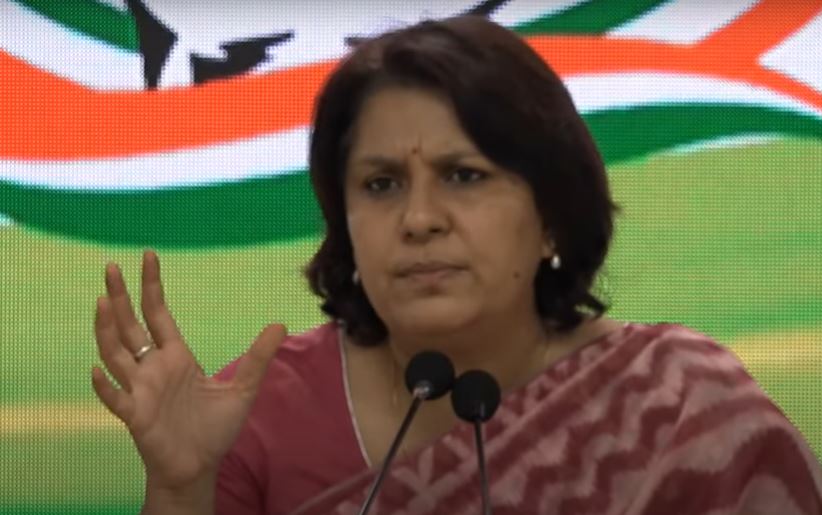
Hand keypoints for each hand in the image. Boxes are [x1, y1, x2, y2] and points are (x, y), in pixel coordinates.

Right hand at [91, 250, 284, 490]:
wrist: (199, 467)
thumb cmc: (214, 429)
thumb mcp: (243, 390)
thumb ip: (258, 358)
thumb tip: (280, 325)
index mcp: (177, 357)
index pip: (158, 314)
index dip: (152, 286)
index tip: (148, 256)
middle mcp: (154, 368)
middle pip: (130, 326)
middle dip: (120, 297)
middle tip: (111, 267)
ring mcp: (141, 390)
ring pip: (116, 354)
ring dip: (107, 330)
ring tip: (102, 301)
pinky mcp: (135, 416)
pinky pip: (115, 398)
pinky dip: (104, 385)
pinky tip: (98, 368)